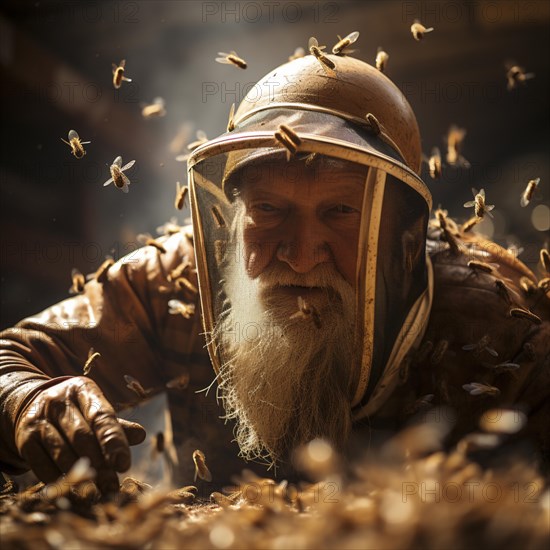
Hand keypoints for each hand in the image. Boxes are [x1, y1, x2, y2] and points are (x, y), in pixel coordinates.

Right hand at [14, 376, 145, 493]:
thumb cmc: (76, 412)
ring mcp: (38, 420)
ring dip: (80, 475)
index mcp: (83, 390)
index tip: (123, 465)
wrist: (33, 407)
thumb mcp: (95, 410)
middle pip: (82, 436)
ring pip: (62, 452)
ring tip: (95, 492)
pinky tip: (72, 491)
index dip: (113, 441)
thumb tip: (140, 435)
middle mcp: (58, 402)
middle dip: (99, 464)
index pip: (102, 416)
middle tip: (111, 485)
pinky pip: (42, 465)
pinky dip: (58, 479)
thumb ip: (116, 426)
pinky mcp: (24, 440)